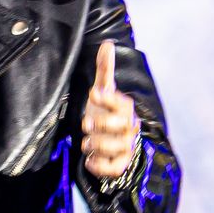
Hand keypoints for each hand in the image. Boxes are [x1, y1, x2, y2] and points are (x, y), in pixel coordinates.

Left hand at [81, 40, 139, 179]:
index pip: (121, 102)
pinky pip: (114, 168)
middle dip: (101, 124)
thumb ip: (105, 71)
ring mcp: (126, 146)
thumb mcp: (103, 91)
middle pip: (121, 125)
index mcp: (124, 107)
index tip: (93, 93)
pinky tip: (89, 161)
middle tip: (85, 124)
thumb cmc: (105, 112)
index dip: (107, 98)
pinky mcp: (121, 163)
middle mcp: (128, 126)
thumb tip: (107, 44)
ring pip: (118, 147)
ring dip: (98, 145)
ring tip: (86, 143)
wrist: (109, 140)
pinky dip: (101, 166)